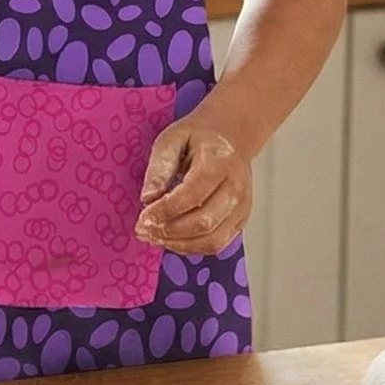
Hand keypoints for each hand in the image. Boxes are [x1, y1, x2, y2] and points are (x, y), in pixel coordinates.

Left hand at [137, 117, 251, 254]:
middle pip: (204, 222)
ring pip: (212, 240)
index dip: (165, 211)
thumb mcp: (171, 139)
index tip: (142, 217)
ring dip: (179, 244)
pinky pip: (217, 244)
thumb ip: (159, 167)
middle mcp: (236, 187)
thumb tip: (148, 199)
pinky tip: (171, 239)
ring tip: (154, 238)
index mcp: (219, 162)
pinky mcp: (240, 220)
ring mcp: (242, 207)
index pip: (192, 195)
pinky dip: (191, 247)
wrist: (231, 138)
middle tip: (143, 230)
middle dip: (169, 231)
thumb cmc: (198, 138)